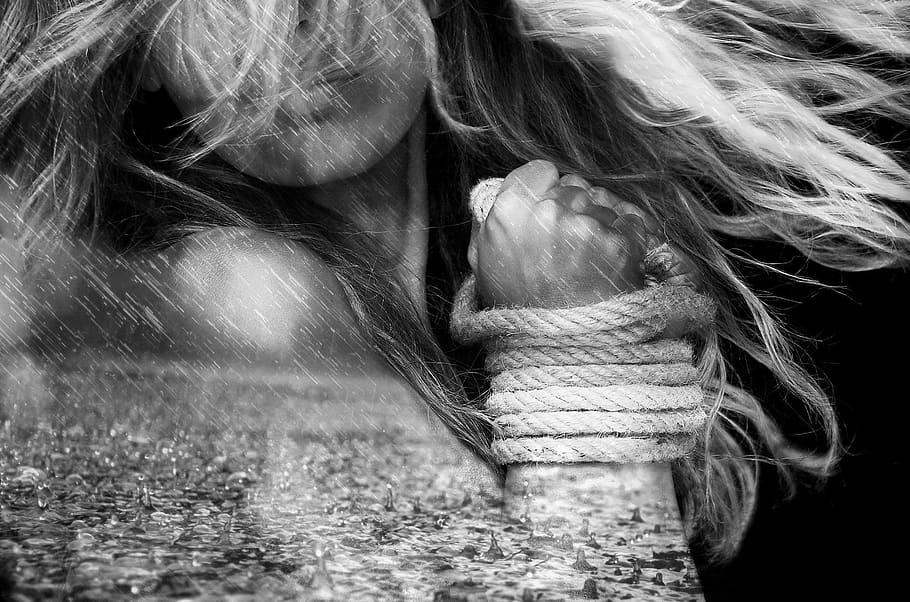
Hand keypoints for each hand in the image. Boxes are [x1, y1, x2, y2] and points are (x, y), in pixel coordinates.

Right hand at [468, 160, 659, 308]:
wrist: (563, 348)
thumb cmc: (522, 309)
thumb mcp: (486, 265)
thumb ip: (489, 224)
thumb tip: (491, 193)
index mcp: (509, 212)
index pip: (540, 171)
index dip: (547, 189)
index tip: (550, 209)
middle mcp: (548, 211)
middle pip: (575, 186)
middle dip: (576, 208)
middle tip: (570, 247)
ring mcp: (586, 225)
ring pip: (604, 203)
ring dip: (602, 225)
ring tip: (589, 263)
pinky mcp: (619, 242)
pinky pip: (629, 223)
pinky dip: (626, 241)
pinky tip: (609, 267)